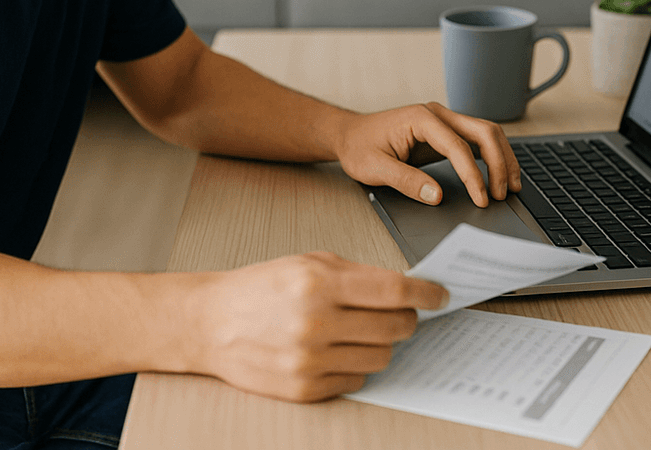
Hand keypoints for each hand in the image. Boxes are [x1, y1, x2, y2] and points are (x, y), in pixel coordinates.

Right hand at [193, 252, 446, 401]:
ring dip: (380, 344)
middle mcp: (316, 322)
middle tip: (401, 314)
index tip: (439, 296)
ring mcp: (310, 360)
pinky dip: (354, 366)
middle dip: (406, 319)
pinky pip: (356, 381)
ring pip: (380, 358)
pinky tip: (336, 351)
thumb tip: (404, 289)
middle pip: (394, 327)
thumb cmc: (260, 288)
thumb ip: (356, 274)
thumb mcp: (307, 262)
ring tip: (361, 332)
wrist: (211, 323)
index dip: (425, 294)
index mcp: (319, 282)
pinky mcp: (304, 389)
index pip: (394, 291)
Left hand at [333, 102, 520, 206]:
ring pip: (486, 133)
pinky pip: (477, 141)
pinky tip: (498, 176)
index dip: (473, 175)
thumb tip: (436, 196)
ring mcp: (443, 122)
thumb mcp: (375, 168)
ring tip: (510, 187)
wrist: (350, 135)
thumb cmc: (359, 147)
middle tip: (501, 194)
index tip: (481, 198)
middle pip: (484, 131)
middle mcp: (437, 115)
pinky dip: (492, 157)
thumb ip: (406, 181)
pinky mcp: (445, 133)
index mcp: (421, 119)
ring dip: (502, 158)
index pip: (458, 146)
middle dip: (499, 163)